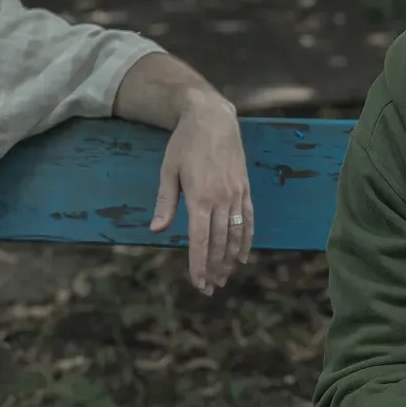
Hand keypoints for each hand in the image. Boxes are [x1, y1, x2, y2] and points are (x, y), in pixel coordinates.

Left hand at [150, 95, 252, 293]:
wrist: (213, 118)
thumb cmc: (185, 143)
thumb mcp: (168, 170)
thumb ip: (165, 202)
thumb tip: (157, 230)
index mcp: (200, 198)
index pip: (200, 240)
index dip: (199, 265)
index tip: (198, 283)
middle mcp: (222, 200)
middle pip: (219, 243)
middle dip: (214, 268)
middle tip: (210, 288)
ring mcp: (236, 195)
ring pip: (236, 235)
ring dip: (230, 259)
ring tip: (225, 277)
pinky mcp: (244, 189)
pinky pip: (249, 220)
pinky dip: (247, 240)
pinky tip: (243, 255)